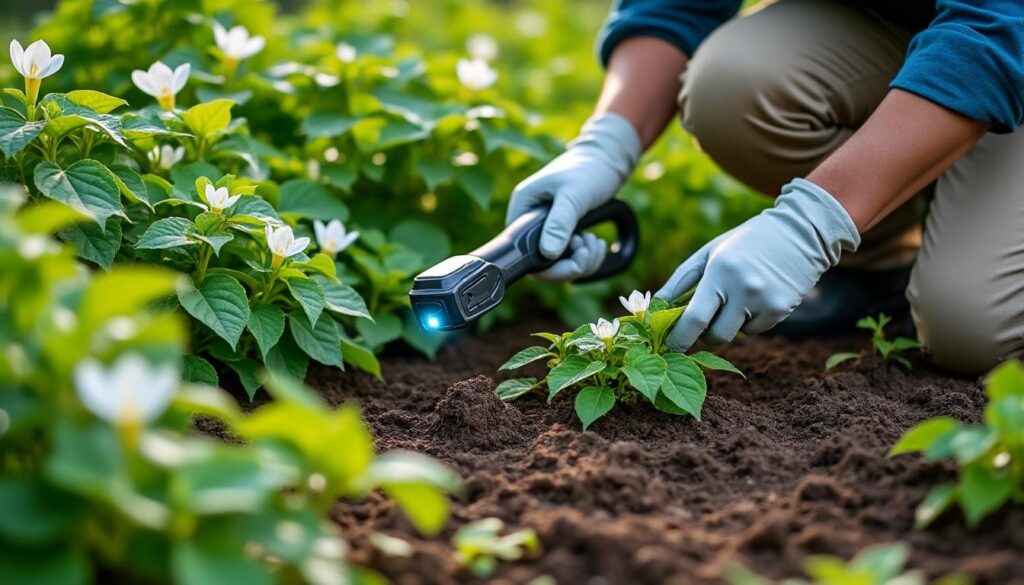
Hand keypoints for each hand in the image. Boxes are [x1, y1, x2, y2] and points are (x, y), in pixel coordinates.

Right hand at [506, 113, 640, 280]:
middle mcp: (530, 218)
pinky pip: (569, 255)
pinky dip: (585, 255)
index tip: (574, 258)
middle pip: (541, 263)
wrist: (608, 157)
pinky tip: (595, 242)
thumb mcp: (574, 196)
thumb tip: (548, 253)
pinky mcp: (562, 229)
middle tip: (587, 250)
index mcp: (523, 207)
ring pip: (558, 262)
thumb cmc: (589, 169)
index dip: (549, 266)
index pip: (523, 252)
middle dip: (569, 265)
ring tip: (594, 242)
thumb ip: (560, 223)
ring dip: (582, 260)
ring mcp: (546, 225)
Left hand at [655, 179, 861, 351]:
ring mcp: (766, 301)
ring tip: (736, 296)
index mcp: (720, 271)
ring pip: (736, 335)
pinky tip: (757, 296)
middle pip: (715, 336)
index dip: (679, 339)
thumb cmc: (745, 242)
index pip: (695, 319)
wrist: (800, 231)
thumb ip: (680, 281)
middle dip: (704, 336)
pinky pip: (756, 330)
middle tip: (702, 324)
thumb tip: (654, 308)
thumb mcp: (709, 253)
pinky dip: (750, 320)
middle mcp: (744, 289)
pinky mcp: (782, 309)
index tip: (669, 347)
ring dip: (729, 324)